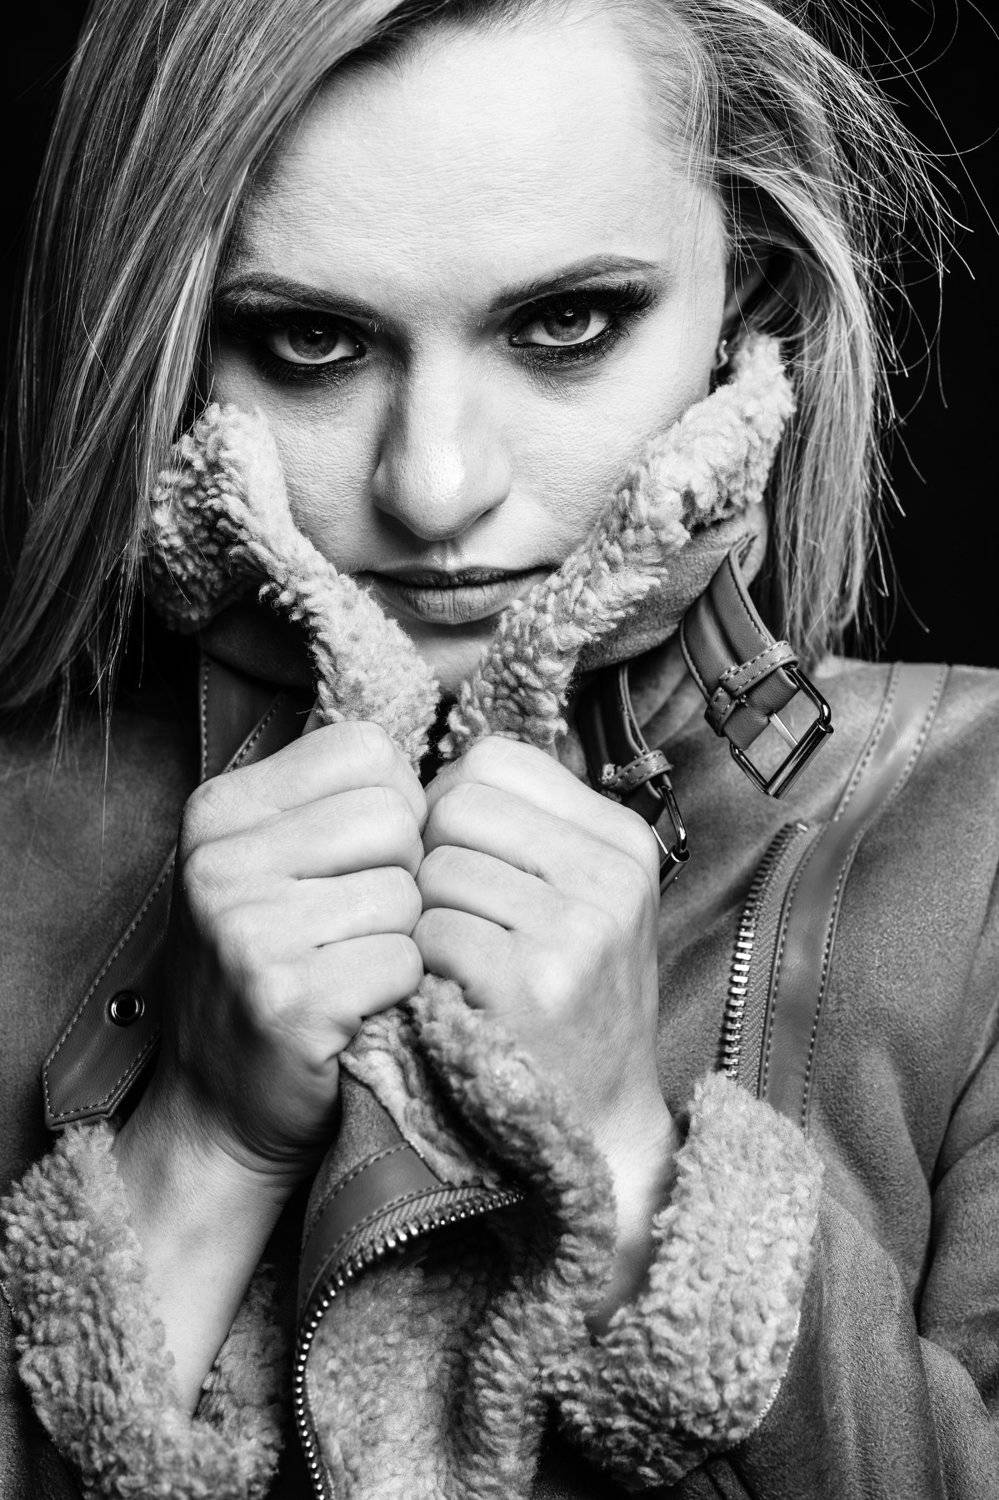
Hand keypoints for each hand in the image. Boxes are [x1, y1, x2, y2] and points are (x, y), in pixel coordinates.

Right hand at [131, 719, 425, 1190]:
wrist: (218, 1109)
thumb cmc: (265, 973)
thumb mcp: (267, 866)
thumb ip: (332, 802)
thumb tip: (440, 762)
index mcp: (220, 810)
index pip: (367, 749)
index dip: (396, 802)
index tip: (367, 856)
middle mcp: (220, 862)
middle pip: (395, 818)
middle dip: (405, 873)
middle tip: (362, 924)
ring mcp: (246, 932)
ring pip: (406, 894)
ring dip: (402, 938)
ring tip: (352, 967)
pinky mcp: (286, 1001)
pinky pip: (403, 962)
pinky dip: (399, 990)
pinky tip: (357, 1008)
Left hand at [414, 736, 676, 1311]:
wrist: (595, 1128)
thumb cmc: (566, 1003)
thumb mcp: (577, 900)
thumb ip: (522, 830)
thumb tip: (427, 775)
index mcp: (621, 839)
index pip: (490, 761)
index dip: (450, 808)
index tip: (463, 865)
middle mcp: (611, 873)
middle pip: (454, 804)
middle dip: (431, 859)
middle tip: (453, 919)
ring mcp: (578, 927)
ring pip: (436, 868)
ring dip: (425, 918)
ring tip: (459, 964)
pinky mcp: (532, 983)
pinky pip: (430, 932)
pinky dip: (422, 968)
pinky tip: (454, 996)